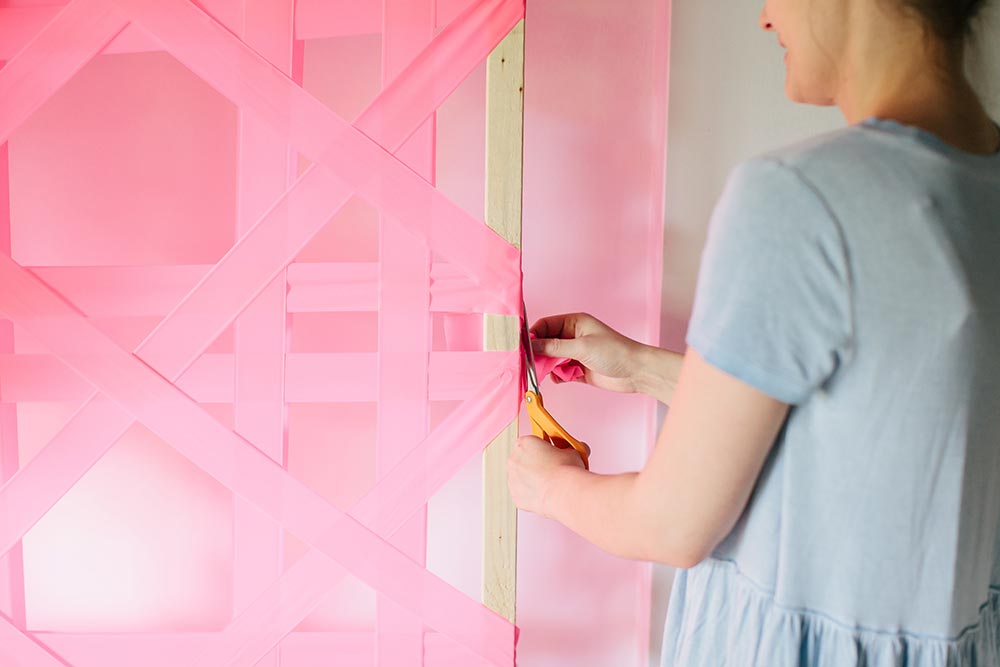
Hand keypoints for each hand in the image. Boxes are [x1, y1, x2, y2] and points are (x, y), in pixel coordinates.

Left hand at [507, 435, 587, 517]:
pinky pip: (521, 493)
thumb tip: (578, 449)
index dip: (541, 448)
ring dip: (531, 479)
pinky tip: (544, 494)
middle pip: (523, 459)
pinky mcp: (515, 496)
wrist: (564, 493)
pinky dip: (530, 494)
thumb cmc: (566, 471)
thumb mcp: (573, 451)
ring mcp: (512, 479)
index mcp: (524, 443)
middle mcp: (514, 459)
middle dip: (534, 463)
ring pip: (520, 477)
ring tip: (549, 484)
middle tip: (550, 469)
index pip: (530, 442)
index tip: (548, 453)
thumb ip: (569, 449)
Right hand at [530, 313, 649, 393]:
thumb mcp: (581, 347)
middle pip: (545, 343)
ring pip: (551, 359)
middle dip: (539, 353)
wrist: (636, 372)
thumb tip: (531, 346)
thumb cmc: (615, 352)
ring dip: (548, 367)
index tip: (523, 348)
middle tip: (530, 364)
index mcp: (574, 323)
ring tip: (548, 373)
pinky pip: (559, 372)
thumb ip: (554, 347)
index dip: (533, 335)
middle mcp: (572, 336)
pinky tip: (561, 379)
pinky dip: (557, 376)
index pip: (545, 325)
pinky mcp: (578, 370)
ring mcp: (575, 353)